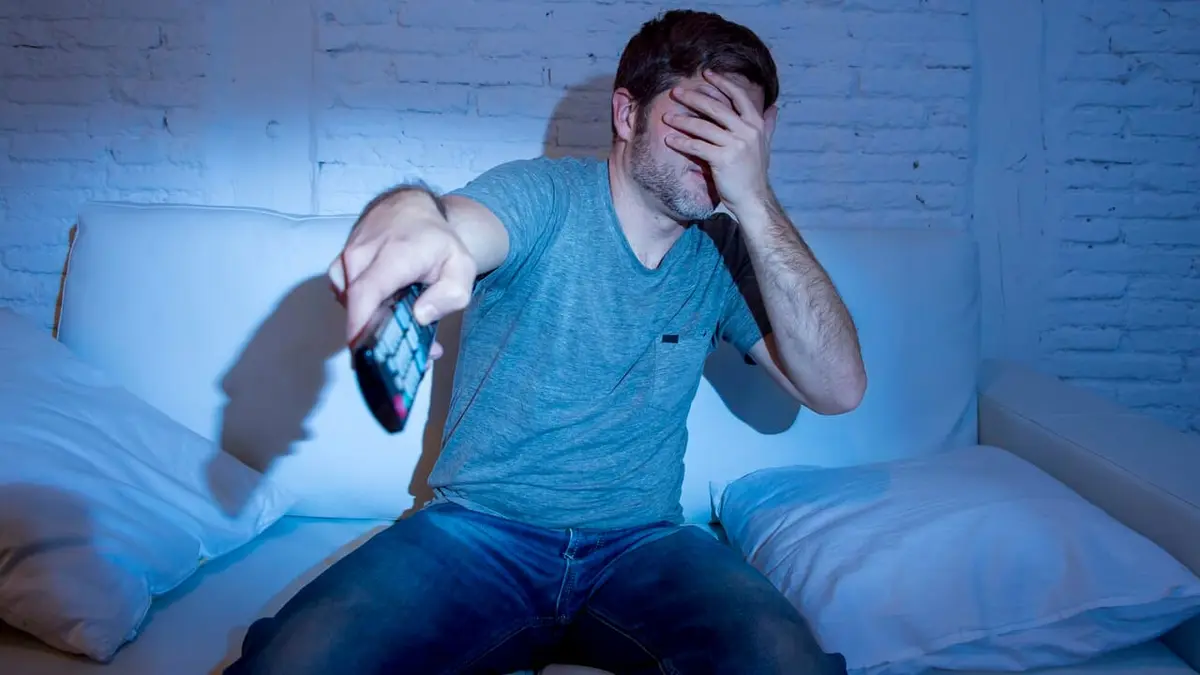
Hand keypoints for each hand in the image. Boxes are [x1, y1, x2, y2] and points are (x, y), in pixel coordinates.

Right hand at [327, 190, 473, 354]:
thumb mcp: (461, 267)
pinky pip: (346, 298)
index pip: (366, 293)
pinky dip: (363, 311)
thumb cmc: (437, 240)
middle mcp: (361, 255)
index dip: (360, 326)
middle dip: (377, 337)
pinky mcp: (339, 267)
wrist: (410, 208)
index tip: (363, 353)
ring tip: (400, 328)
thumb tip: (421, 316)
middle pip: (356, 307)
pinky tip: (384, 311)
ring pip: (350, 305)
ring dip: (371, 324)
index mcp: (392, 256)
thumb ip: (450, 295)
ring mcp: (345, 260)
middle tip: (409, 354)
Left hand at [662, 70, 773, 215]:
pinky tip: (669, 140)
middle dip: (693, 97)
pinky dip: (681, 142)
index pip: (738, 96)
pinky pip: (697, 146)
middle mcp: (747, 131)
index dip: (722, 83)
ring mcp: (735, 144)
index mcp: (756, 124)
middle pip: (716, 107)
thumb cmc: (754, 173)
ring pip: (703, 126)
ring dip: (682, 120)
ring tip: (666, 117)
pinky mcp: (722, 159)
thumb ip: (767, 125)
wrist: (753, 199)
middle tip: (675, 92)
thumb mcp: (764, 145)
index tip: (706, 73)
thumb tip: (774, 107)